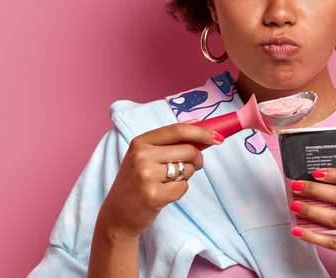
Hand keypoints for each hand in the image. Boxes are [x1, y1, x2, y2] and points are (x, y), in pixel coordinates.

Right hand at [95, 121, 223, 239]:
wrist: (117, 214)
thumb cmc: (136, 182)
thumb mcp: (144, 155)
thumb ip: (169, 139)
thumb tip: (196, 122)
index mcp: (140, 142)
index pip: (178, 130)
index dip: (202, 132)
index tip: (218, 137)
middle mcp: (141, 156)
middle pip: (188, 150)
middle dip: (198, 158)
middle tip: (196, 165)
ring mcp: (146, 176)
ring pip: (187, 169)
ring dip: (187, 176)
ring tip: (170, 181)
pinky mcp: (153, 195)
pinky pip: (183, 188)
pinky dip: (180, 191)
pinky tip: (165, 194)